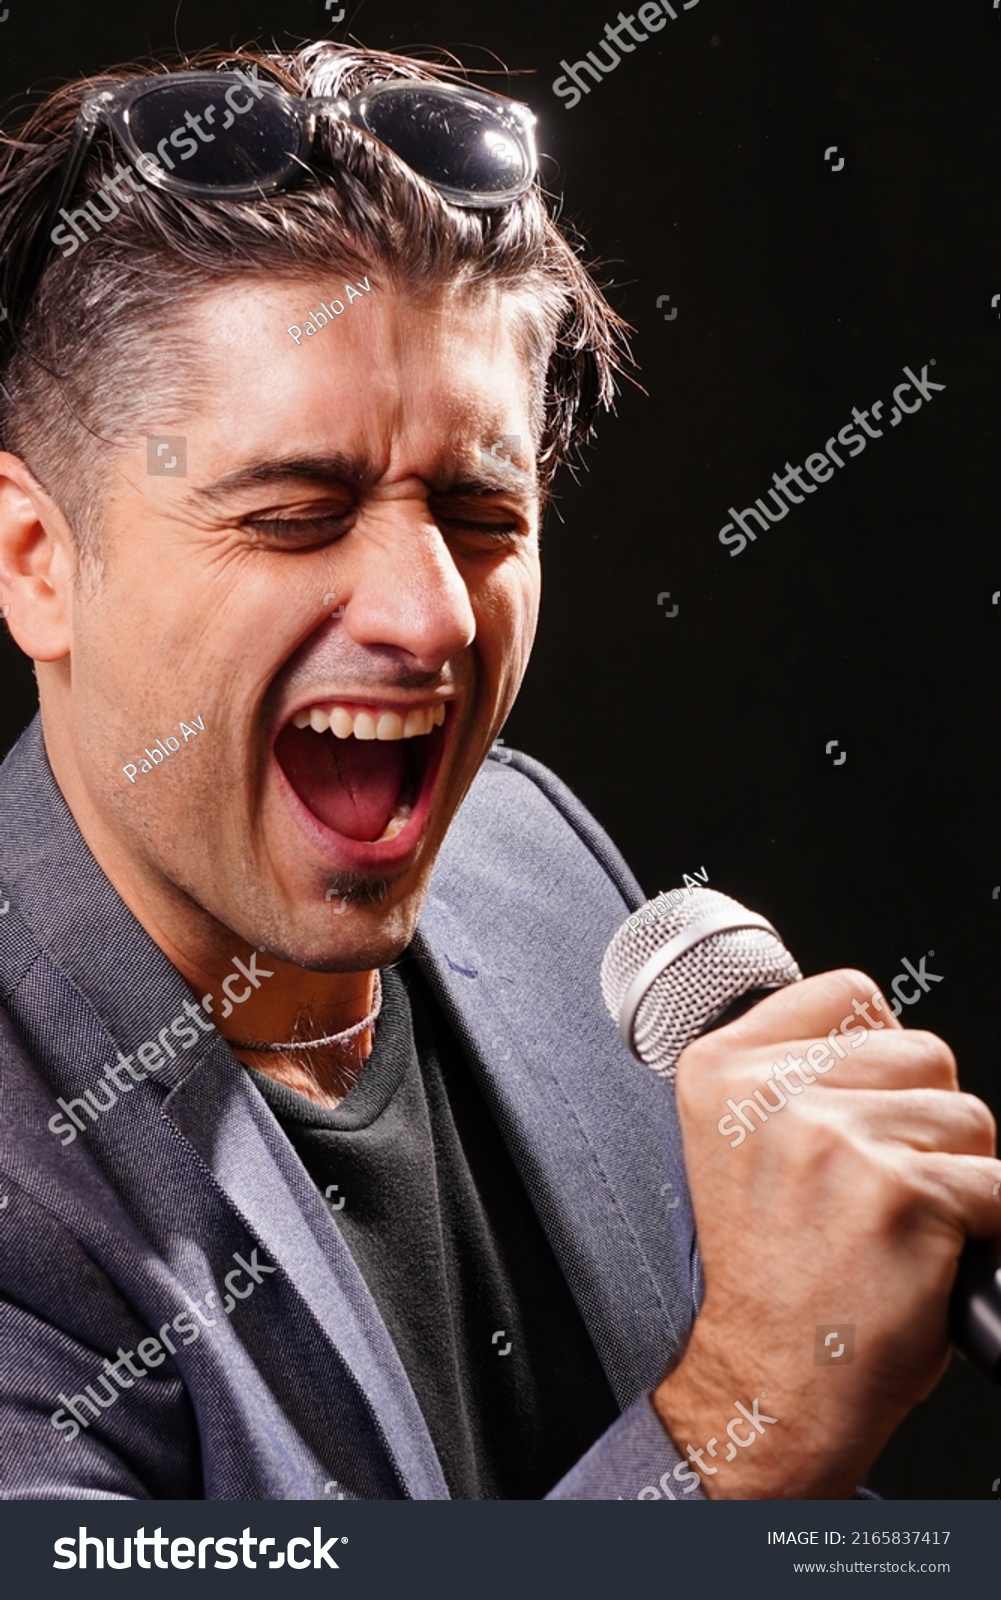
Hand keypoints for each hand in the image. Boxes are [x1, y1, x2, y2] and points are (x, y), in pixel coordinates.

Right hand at [652, 969, 1000, 1498]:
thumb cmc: (771, 1280)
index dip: (877, 1057)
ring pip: (969, 1114)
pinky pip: (999, 1185)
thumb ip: (794, 1076)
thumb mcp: (746, 1147)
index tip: (860, 1117)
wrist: (766, 1388)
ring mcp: (835, 1139)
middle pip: (921, 1051)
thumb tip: (882, 1035)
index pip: (849, 996)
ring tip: (900, 1228)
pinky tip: (938, 1260)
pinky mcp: (901, 1194)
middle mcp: (770, 1094)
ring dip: (960, 1173)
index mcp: (720, 1070)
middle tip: (879, 1192)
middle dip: (925, 1120)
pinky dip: (991, 1228)